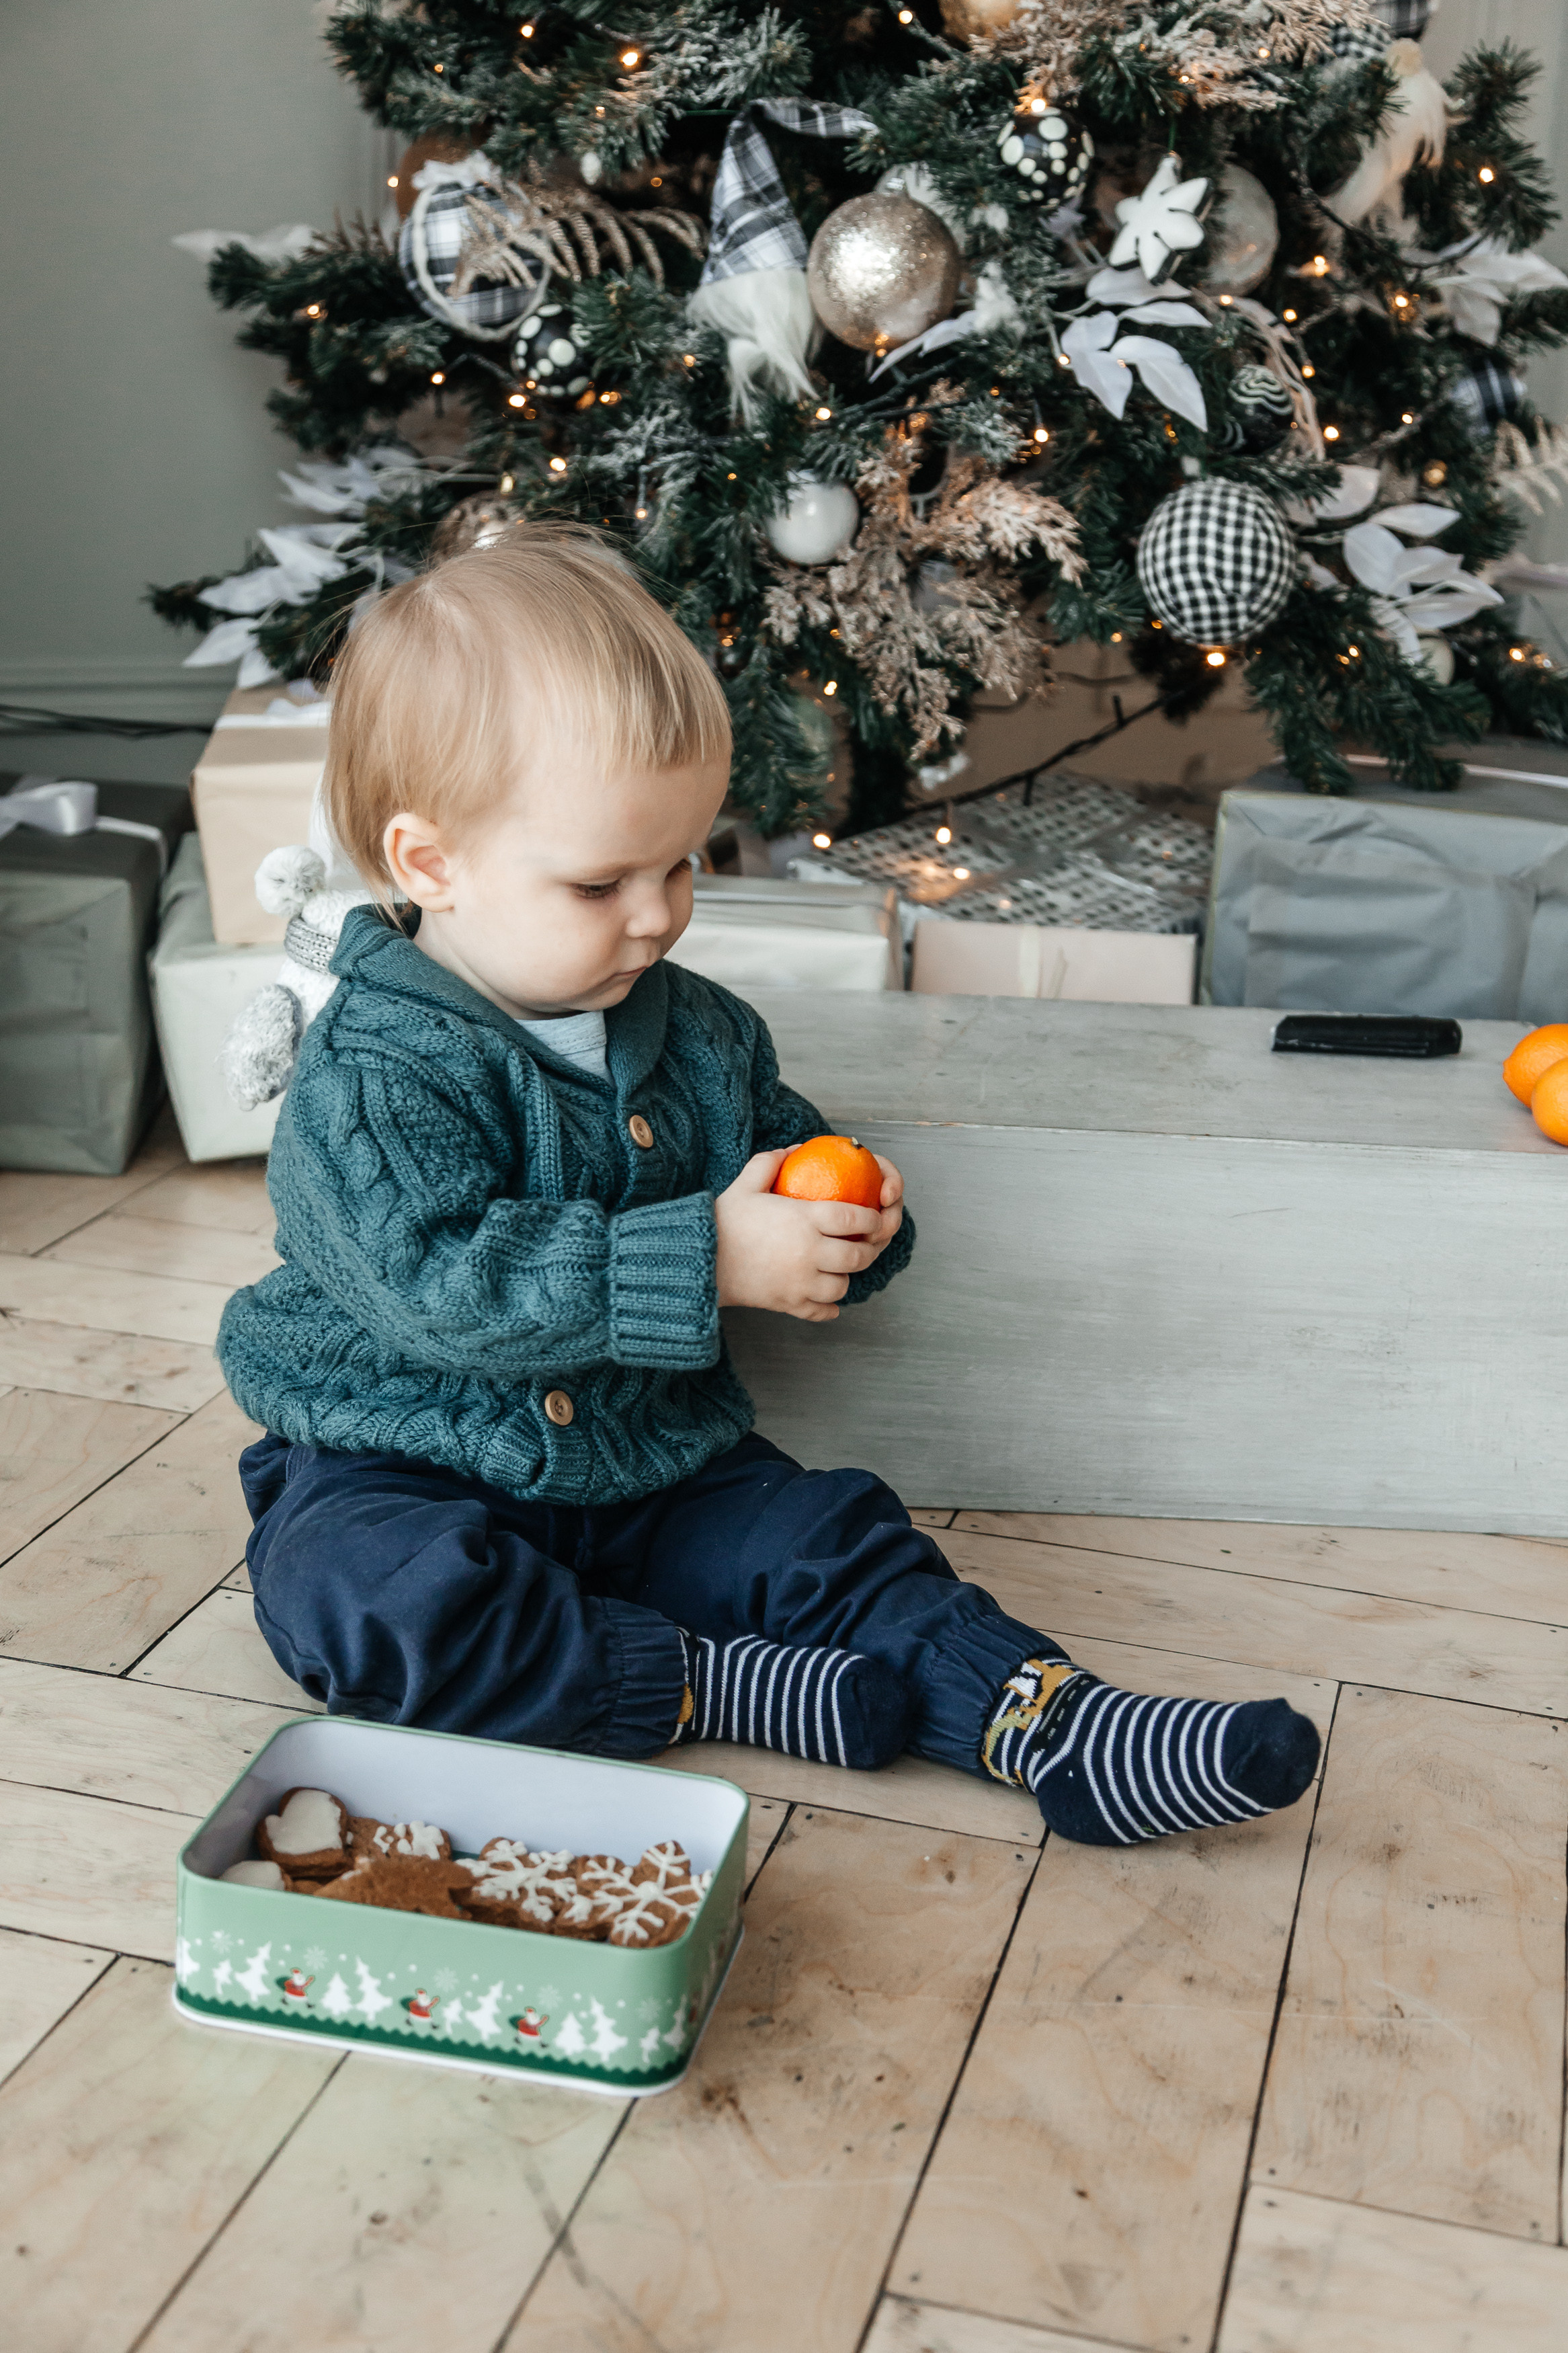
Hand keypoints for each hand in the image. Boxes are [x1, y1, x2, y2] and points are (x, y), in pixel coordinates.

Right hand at [715, 1149, 905, 1322]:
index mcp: (804, 1220)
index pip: (853, 1219)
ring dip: (844, 1278)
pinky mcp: (789, 1304)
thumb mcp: (745, 1185)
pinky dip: (828, 1308)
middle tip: (863, 1244)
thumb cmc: (722, 1222)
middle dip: (868, 1250)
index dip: (871, 1218)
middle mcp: (808, 1253)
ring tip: (837, 1269)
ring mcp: (800, 1283)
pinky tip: (824, 1299)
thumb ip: (769, 1162)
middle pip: (857, 1256)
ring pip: (842, 1286)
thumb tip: (793, 1149)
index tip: (872, 1218)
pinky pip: (821, 1312)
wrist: (698, 1261)